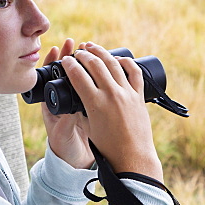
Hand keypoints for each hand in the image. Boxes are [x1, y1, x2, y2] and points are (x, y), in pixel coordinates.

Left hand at [42, 39, 93, 168]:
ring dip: (83, 62)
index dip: (52, 62)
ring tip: (88, 47)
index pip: (50, 77)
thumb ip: (66, 122)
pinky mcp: (91, 107)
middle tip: (73, 42)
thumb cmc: (65, 149)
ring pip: (80, 77)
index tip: (56, 50)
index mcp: (53, 104)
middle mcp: (64, 100)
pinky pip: (94, 87)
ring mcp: (77, 102)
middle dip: (68, 56)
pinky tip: (104, 65)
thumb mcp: (63, 135)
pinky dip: (97, 75)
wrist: (77, 162)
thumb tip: (70, 109)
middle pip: (64, 73)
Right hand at [60, 43, 162, 179]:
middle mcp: (112, 95)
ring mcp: (127, 93)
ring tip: (92, 47)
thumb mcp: (88, 127)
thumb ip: (82, 108)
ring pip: (113, 63)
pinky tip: (117, 58)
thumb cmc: (108, 147)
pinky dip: (125, 61)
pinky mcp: (139, 95)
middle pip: (95, 64)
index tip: (65, 60)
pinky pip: (134, 71)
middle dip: (83, 54)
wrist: (132, 156)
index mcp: (95, 103)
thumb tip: (78, 95)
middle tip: (77, 52)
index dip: (69, 64)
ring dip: (101, 52)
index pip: (78, 75)